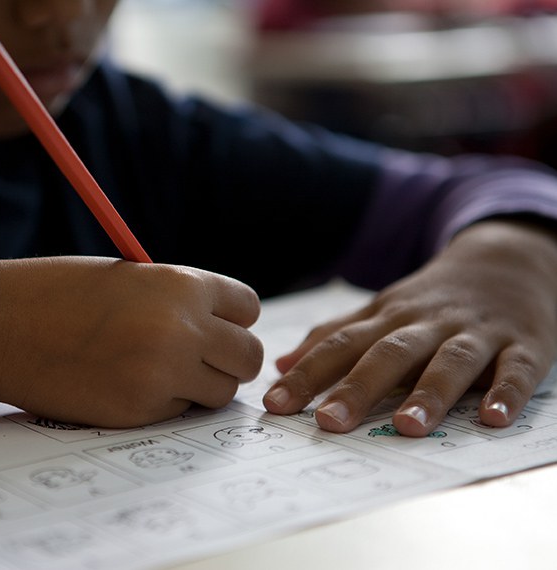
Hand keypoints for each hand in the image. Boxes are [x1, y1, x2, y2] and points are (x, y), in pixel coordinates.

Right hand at [0, 256, 262, 426]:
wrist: (0, 325)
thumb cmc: (58, 292)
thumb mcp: (129, 278)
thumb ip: (178, 300)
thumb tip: (220, 329)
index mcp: (182, 284)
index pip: (249, 309)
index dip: (231, 319)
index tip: (212, 326)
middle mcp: (183, 329)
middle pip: (248, 357)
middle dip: (228, 360)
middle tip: (196, 359)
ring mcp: (163, 374)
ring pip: (222, 392)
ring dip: (200, 386)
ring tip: (158, 371)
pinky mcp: (139, 411)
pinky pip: (179, 412)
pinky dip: (162, 404)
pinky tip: (124, 384)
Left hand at [263, 220, 556, 435]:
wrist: (507, 259)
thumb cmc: (432, 300)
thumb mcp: (381, 311)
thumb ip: (333, 337)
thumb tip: (280, 365)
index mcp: (388, 318)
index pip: (340, 346)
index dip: (306, 374)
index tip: (274, 404)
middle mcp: (427, 324)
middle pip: (388, 354)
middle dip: (357, 388)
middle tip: (328, 422)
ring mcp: (475, 334)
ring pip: (449, 362)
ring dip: (428, 394)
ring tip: (406, 426)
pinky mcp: (523, 345)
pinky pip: (515, 370)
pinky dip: (506, 393)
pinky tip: (492, 419)